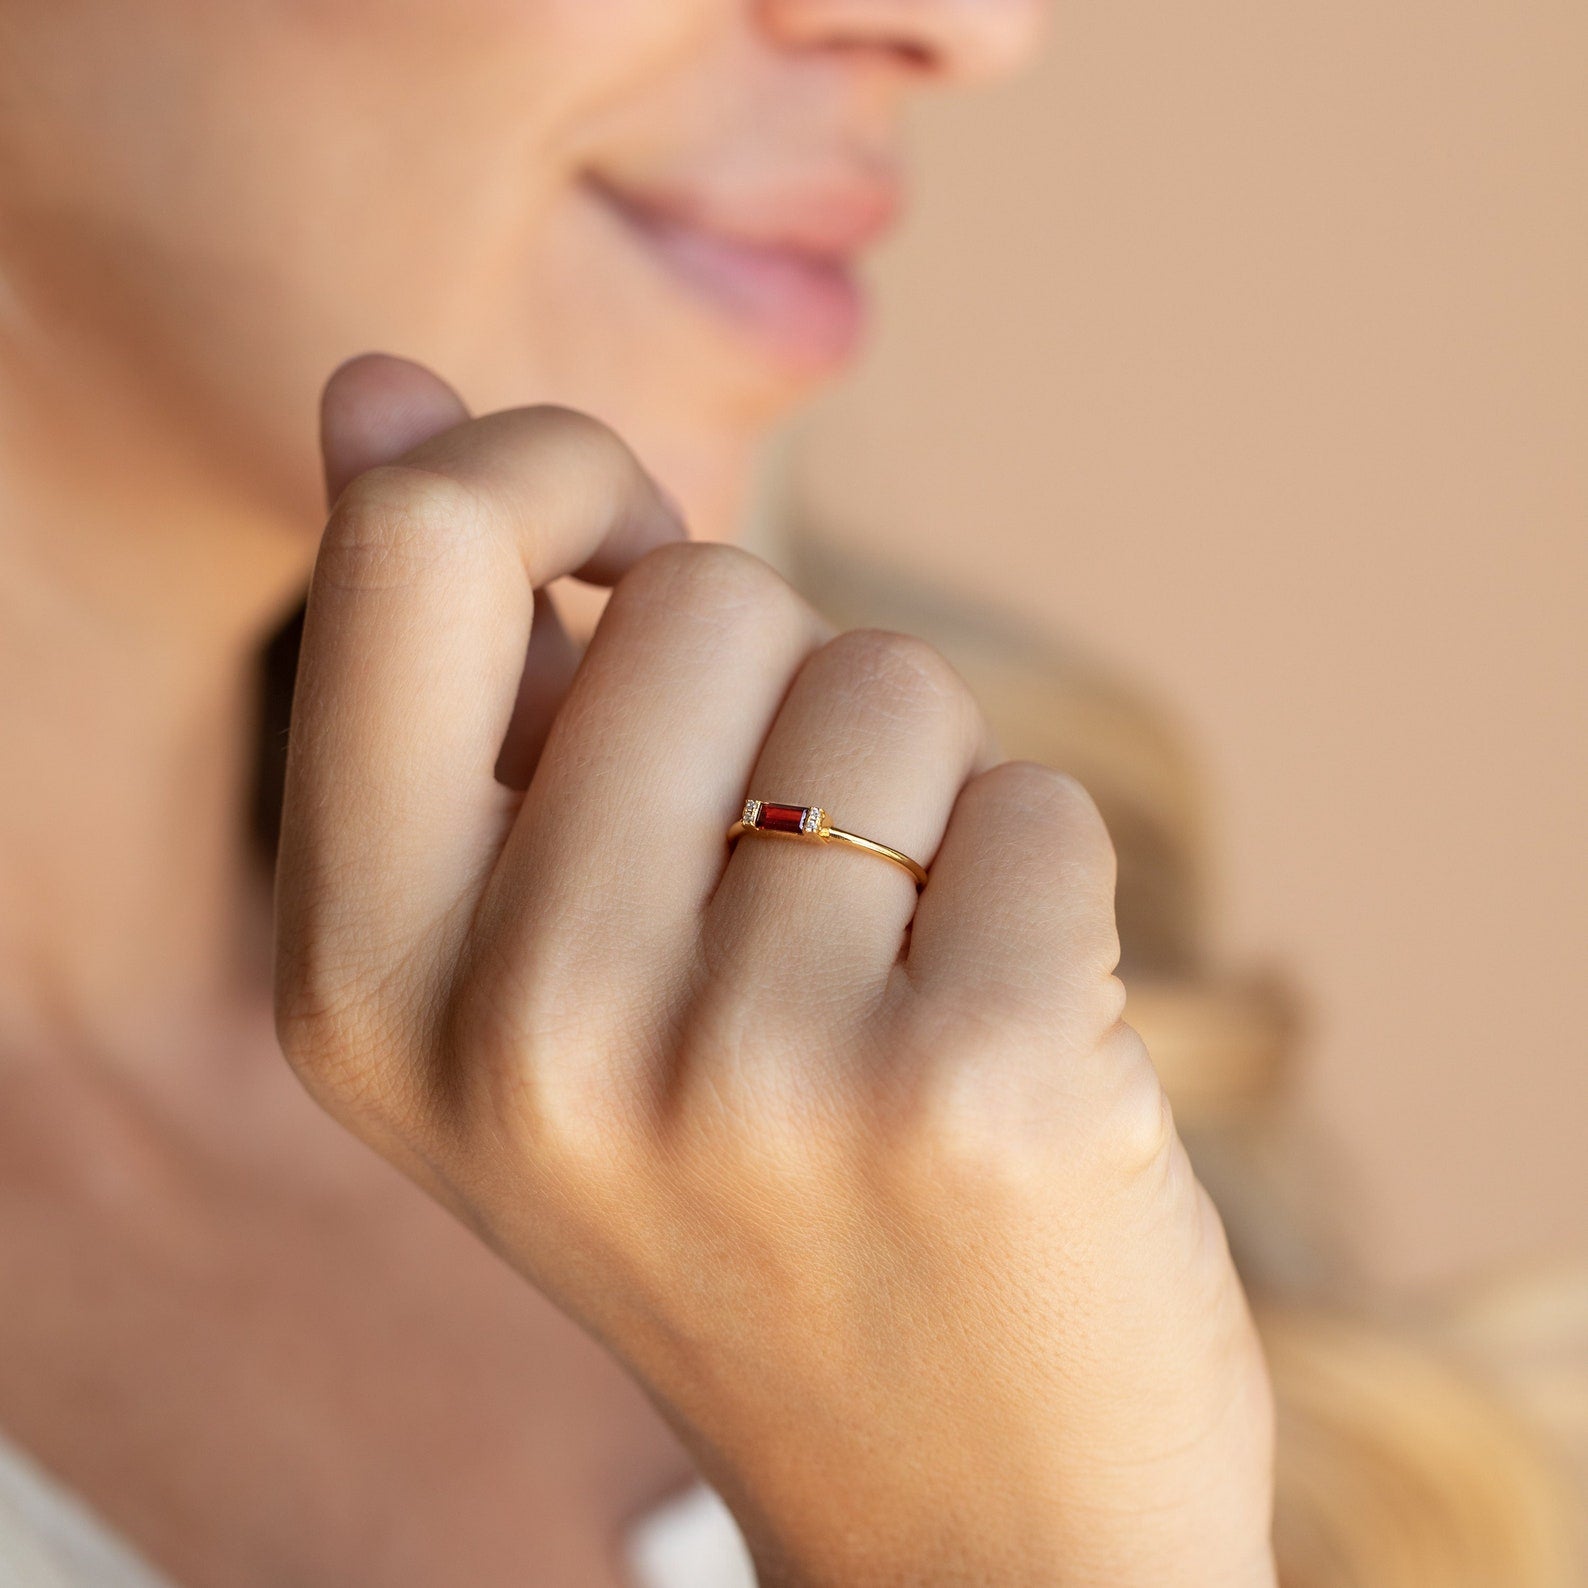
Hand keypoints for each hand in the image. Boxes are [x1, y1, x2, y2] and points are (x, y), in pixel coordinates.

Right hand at [275, 356, 1275, 1586]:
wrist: (954, 1518)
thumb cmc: (733, 1200)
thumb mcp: (525, 962)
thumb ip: (455, 674)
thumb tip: (376, 382)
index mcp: (366, 980)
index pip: (423, 547)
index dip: (550, 473)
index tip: (620, 527)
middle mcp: (526, 1030)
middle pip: (709, 593)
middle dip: (779, 694)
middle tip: (786, 908)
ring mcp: (750, 1076)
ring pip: (893, 691)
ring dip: (918, 808)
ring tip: (881, 1004)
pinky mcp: (977, 1094)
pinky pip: (1042, 810)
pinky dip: (1042, 897)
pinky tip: (998, 1061)